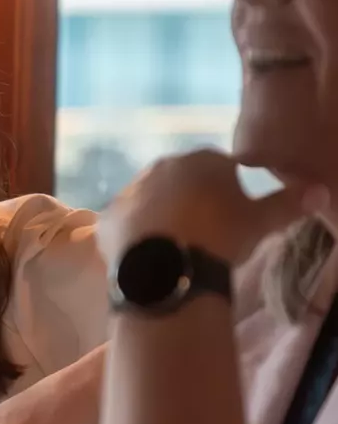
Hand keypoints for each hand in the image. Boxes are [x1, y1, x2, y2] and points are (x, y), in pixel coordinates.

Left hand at [97, 150, 328, 269]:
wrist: (167, 263)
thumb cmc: (221, 236)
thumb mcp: (260, 222)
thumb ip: (288, 204)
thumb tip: (321, 191)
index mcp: (202, 160)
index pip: (220, 168)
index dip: (228, 191)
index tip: (231, 217)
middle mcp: (162, 166)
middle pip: (181, 182)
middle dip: (191, 201)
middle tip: (204, 234)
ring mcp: (130, 189)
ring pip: (150, 200)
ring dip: (160, 217)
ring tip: (176, 248)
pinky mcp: (108, 217)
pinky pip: (124, 223)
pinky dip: (134, 236)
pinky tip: (147, 256)